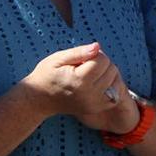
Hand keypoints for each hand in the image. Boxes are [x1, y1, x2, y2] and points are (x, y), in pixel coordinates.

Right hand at [20, 42, 137, 133]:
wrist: (39, 100)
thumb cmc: (47, 75)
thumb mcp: (58, 58)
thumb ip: (79, 52)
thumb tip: (97, 46)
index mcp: (79, 80)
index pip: (103, 60)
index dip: (94, 54)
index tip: (81, 59)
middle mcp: (89, 94)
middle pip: (111, 69)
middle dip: (101, 64)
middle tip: (85, 67)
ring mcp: (94, 104)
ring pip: (116, 81)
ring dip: (106, 74)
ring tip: (89, 75)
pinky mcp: (97, 108)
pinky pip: (115, 94)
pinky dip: (110, 86)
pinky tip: (96, 84)